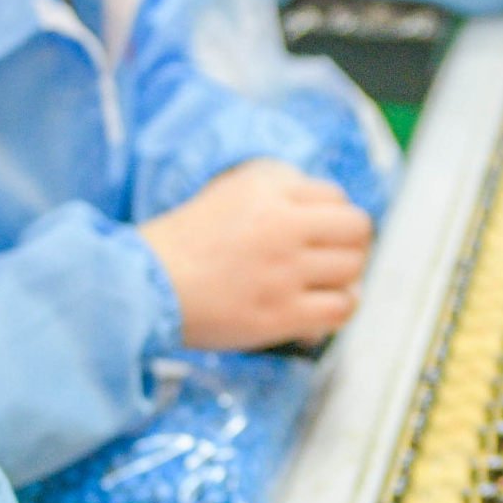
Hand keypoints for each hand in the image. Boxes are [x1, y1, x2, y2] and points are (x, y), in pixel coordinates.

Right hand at [141, 161, 376, 352]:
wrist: (145, 286)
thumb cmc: (181, 242)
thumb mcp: (228, 191)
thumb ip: (276, 187)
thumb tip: (325, 204)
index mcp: (268, 190)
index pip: (335, 196)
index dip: (333, 216)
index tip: (322, 232)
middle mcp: (282, 226)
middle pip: (357, 228)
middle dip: (353, 242)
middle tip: (337, 256)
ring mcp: (285, 273)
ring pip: (353, 268)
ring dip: (347, 276)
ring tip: (329, 283)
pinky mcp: (282, 315)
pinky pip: (341, 309)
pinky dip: (341, 307)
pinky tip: (328, 306)